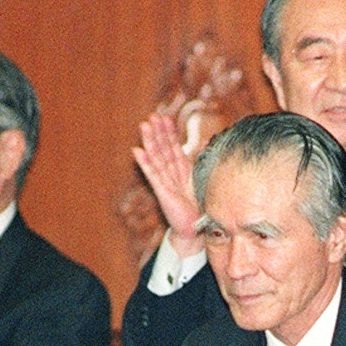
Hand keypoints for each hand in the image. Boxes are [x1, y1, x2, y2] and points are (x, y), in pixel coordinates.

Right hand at [132, 114, 202, 255]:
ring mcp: (165, 182)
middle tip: (152, 116)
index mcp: (182, 171)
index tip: (165, 118)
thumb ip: (202, 164)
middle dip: (158, 132)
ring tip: (144, 126)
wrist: (194, 229)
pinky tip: (138, 151)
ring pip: (157, 158)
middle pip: (163, 149)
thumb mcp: (202, 182)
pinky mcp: (162, 193)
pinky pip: (153, 175)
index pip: (174, 147)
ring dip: (150, 142)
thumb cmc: (198, 208)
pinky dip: (145, 163)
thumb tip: (207, 145)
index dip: (170, 133)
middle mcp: (172, 174)